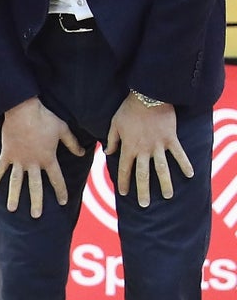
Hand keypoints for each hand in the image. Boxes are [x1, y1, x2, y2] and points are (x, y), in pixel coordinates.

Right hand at [0, 96, 84, 217]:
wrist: (23, 108)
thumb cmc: (44, 117)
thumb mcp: (62, 129)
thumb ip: (72, 143)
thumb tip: (82, 153)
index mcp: (48, 159)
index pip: (56, 179)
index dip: (61, 191)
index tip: (63, 202)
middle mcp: (33, 163)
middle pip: (35, 186)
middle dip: (36, 202)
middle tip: (36, 216)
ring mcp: (18, 159)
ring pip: (16, 181)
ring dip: (14, 195)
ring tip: (12, 208)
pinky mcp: (7, 153)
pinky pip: (0, 167)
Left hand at [105, 93, 193, 207]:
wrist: (147, 95)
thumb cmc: (129, 108)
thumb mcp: (115, 123)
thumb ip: (112, 140)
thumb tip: (108, 153)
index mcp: (129, 146)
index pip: (124, 168)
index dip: (123, 181)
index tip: (123, 192)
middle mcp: (144, 149)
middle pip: (143, 174)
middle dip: (143, 190)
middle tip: (144, 204)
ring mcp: (158, 145)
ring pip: (162, 169)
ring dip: (165, 183)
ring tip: (167, 196)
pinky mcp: (171, 139)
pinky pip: (179, 154)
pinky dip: (184, 164)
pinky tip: (190, 175)